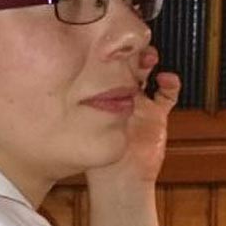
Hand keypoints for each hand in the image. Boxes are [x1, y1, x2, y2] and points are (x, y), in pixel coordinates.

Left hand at [87, 46, 179, 196]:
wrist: (121, 182)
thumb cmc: (98, 158)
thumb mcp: (84, 128)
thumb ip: (78, 110)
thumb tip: (56, 83)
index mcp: (102, 98)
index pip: (105, 69)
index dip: (109, 55)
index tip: (109, 44)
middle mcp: (121, 98)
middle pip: (127, 66)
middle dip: (130, 53)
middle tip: (131, 46)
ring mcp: (141, 105)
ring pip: (147, 74)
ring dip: (148, 62)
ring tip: (148, 58)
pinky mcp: (157, 116)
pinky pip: (168, 95)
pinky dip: (170, 84)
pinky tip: (166, 79)